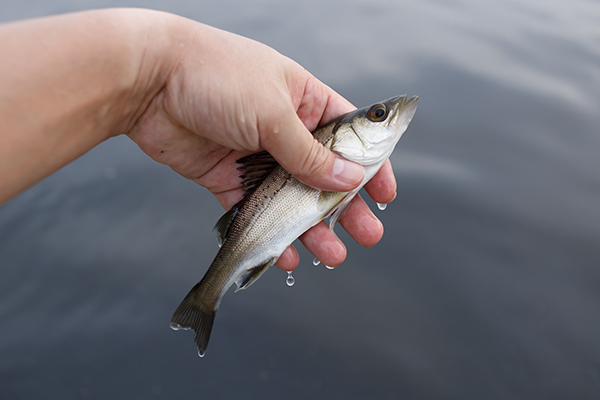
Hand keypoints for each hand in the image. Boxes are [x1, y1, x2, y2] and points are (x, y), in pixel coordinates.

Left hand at [127, 16, 396, 268]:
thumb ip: (310, 153)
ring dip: (312, 228)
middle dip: (345, 207)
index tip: (386, 194)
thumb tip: (350, 180)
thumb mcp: (273, 113)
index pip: (348, 136)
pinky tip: (287, 257)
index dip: (370, 165)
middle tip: (367, 235)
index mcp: (304, 101)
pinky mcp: (227, 177)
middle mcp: (283, 128)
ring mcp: (255, 155)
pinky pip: (254, 212)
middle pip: (323, 174)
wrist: (147, 80)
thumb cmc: (216, 76)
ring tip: (332, 256)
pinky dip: (270, 234)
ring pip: (291, 199)